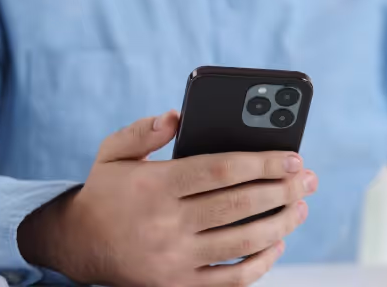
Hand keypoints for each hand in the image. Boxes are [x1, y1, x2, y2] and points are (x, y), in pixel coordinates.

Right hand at [18, 111, 318, 286]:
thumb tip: (177, 116)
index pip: (220, 171)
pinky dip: (260, 263)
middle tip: (308, 180)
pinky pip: (230, 279)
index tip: (293, 157)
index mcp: (154, 186)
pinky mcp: (178, 284)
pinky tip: (277, 244)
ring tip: (301, 207)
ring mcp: (173, 258)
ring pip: (241, 242)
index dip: (262, 163)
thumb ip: (143, 130)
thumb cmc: (107, 192)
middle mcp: (165, 223)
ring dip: (280, 224)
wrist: (78, 247)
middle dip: (282, 190)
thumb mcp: (113, 153)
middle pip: (239, 205)